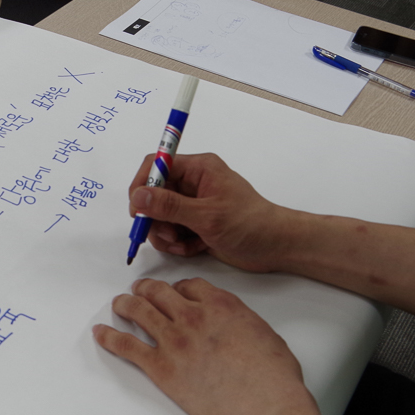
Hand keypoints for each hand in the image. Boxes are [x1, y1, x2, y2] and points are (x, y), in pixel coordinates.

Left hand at [93, 277, 309, 414]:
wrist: (263, 405)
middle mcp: (192, 316)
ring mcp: (174, 340)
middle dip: (146, 289)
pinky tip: (101, 333)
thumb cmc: (272, 376)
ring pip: (139, 311)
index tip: (173, 292)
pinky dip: (110, 337)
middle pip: (159, 292)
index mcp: (220, 304)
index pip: (189, 285)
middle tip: (139, 290)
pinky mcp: (161, 367)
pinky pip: (127, 346)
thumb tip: (233, 328)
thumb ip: (240, 323)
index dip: (177, 288)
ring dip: (125, 304)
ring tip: (118, 304)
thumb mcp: (263, 333)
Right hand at [129, 152, 295, 272]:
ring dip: (165, 234)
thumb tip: (138, 195)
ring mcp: (193, 205)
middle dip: (155, 218)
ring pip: (160, 217)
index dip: (142, 185)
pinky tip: (193, 248)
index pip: (156, 166)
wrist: (276, 247)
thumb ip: (170, 206)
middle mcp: (193, 183)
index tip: (138, 211)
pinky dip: (177, 243)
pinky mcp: (195, 224)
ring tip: (182, 244)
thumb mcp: (207, 215)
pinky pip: (171, 231)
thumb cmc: (250, 224)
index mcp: (198, 169)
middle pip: (154, 195)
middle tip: (168, 235)